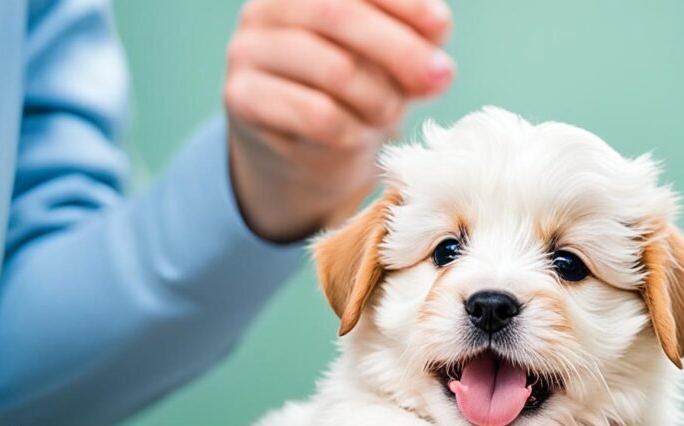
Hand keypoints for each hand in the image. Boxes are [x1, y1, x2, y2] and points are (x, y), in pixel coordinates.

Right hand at [223, 0, 453, 241]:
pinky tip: (358, 136)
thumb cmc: (351, 94)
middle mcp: (266, 8)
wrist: (302, 152)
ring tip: (390, 114)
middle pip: (341, 15)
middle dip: (400, 49)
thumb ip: (412, 49)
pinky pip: (316, 114)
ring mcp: (248, 51)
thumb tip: (437, 69)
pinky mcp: (242, 98)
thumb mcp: (388, 61)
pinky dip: (352, 130)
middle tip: (438, 78)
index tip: (440, 26)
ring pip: (333, 69)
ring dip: (379, 98)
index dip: (403, 1)